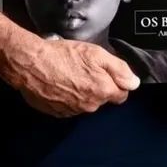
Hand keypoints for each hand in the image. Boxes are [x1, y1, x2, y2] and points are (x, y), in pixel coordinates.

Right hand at [15, 35, 140, 116]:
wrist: (32, 64)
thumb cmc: (62, 56)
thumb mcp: (96, 53)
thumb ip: (119, 68)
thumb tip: (134, 82)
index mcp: (102, 90)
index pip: (122, 94)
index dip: (118, 81)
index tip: (108, 71)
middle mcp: (89, 105)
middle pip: (103, 97)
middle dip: (99, 84)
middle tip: (86, 67)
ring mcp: (72, 111)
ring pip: (86, 102)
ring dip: (83, 90)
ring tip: (71, 72)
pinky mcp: (57, 112)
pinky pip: (70, 105)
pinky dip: (68, 95)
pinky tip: (61, 81)